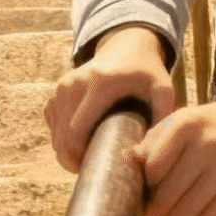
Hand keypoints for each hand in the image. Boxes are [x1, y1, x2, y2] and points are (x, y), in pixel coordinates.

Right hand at [44, 26, 174, 173]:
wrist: (127, 46)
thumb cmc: (147, 74)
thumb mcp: (163, 90)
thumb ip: (163, 118)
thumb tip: (145, 156)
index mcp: (99, 84)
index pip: (77, 131)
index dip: (81, 158)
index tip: (97, 169)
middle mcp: (75, 83)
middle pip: (62, 137)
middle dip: (72, 161)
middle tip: (93, 169)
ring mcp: (62, 86)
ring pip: (55, 134)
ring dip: (67, 151)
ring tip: (90, 156)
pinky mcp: (57, 91)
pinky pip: (53, 125)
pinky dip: (62, 138)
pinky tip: (82, 141)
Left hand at [129, 89, 215, 215]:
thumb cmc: (212, 126)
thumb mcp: (184, 120)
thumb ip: (154, 140)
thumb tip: (127, 161)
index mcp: (187, 124)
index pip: (152, 168)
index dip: (144, 183)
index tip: (144, 188)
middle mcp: (206, 145)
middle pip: (166, 196)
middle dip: (154, 209)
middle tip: (152, 210)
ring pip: (183, 214)